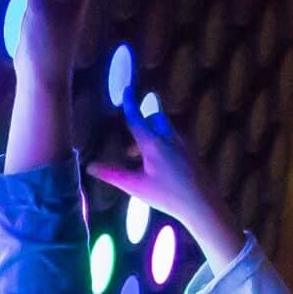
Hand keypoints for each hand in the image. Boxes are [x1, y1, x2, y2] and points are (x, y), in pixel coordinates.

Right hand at [87, 110, 243, 269]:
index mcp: (153, 143)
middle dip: (144, 121)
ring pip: (166, 128)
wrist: (202, 204)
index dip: (130, 104)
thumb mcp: (136, 186)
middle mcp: (169, 138)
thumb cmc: (167, 196)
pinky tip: (162, 165)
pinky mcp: (192, 153)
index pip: (137, 118)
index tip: (127, 89)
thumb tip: (90, 167)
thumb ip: (113, 174)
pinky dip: (164, 143)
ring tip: (144, 158)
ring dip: (153, 134)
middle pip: (155, 118)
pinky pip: (175, 139)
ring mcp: (183, 144)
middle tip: (133, 141)